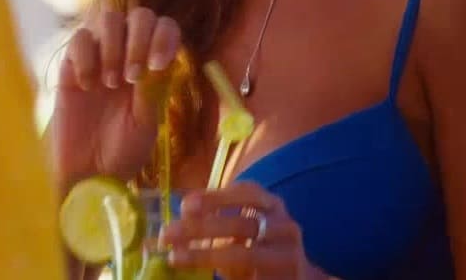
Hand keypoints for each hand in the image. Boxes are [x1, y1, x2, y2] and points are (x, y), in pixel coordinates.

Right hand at [50, 8, 181, 186]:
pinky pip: (79, 39)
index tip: (158, 64)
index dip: (165, 36)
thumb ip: (151, 91)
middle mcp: (128, 54)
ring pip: (108, 19)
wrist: (88, 174)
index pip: (164, 29)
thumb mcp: (145, 124)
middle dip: (139, 39)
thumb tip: (155, 60)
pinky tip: (87, 86)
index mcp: (153, 66)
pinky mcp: (71, 65)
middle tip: (133, 75)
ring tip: (111, 83)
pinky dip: (86, 57)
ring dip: (113, 47)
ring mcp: (99, 57)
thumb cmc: (122, 152)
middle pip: (139, 15)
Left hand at [160, 182, 311, 279]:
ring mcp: (288, 256)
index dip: (216, 197)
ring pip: (246, 254)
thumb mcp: (241, 229)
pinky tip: (205, 275)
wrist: (297, 278)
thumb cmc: (261, 248)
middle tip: (168, 234)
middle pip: (242, 224)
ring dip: (207, 255)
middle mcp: (285, 228)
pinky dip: (224, 274)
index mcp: (273, 206)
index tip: (186, 205)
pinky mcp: (284, 278)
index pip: (247, 193)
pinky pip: (252, 276)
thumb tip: (174, 224)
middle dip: (201, 228)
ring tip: (177, 258)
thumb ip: (214, 221)